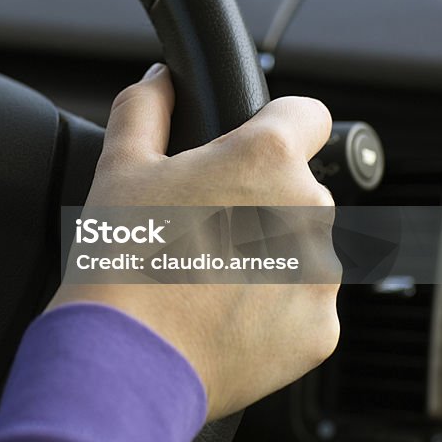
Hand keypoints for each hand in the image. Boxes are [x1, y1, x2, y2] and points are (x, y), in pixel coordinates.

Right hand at [49, 64, 340, 419]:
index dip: (277, 123)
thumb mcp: (121, 164)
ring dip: (270, 254)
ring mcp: (320, 275)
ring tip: (207, 278)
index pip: (307, 114)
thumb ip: (145, 107)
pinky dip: (274, 308)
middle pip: (298, 187)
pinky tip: (222, 316)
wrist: (125, 361)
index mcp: (266, 159)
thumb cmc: (123, 260)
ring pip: (304, 247)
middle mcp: (309, 211)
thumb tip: (160, 80)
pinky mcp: (320, 330)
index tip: (252, 145)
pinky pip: (304, 303)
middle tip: (202, 227)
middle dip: (260, 200)